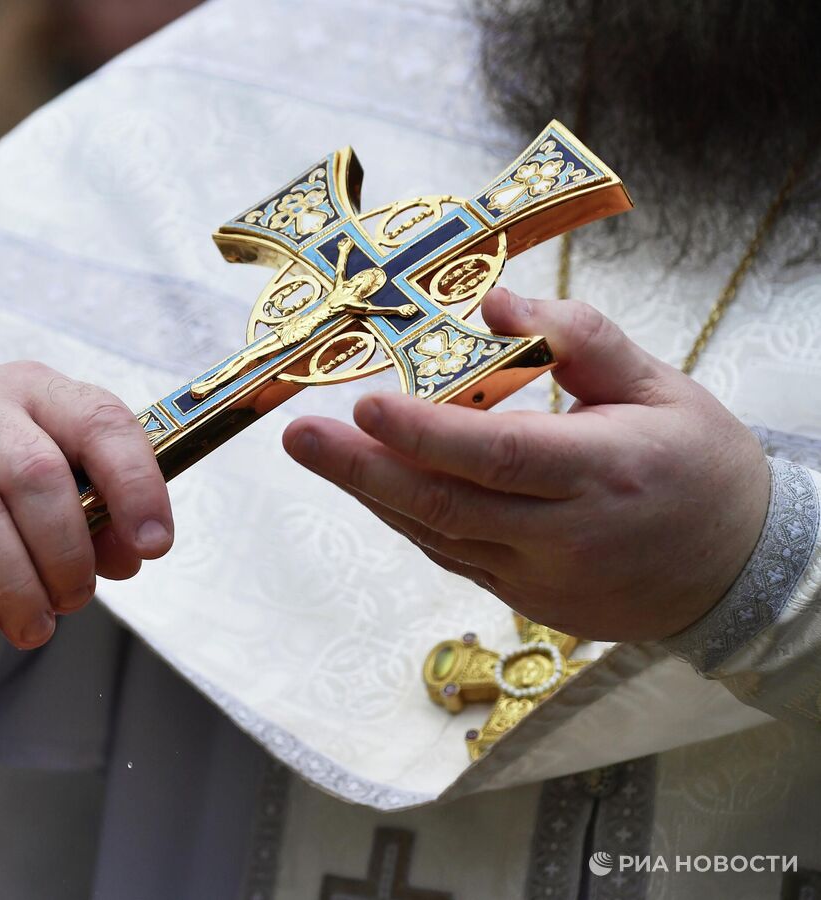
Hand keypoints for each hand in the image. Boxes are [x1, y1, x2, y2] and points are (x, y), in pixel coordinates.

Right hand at [0, 362, 172, 658]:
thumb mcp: (42, 484)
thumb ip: (95, 513)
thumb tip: (132, 552)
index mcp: (32, 392)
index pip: (98, 420)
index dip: (135, 484)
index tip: (154, 545)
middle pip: (36, 475)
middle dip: (67, 553)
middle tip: (72, 601)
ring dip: (16, 587)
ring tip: (31, 629)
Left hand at [283, 288, 770, 641]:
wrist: (739, 571)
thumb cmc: (699, 464)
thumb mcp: (660, 384)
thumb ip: (577, 338)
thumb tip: (492, 301)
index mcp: (607, 474)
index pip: (502, 455)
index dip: (428, 434)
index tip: (365, 405)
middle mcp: (566, 536)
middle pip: (447, 506)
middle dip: (362, 469)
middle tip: (299, 436)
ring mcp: (540, 579)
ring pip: (437, 535)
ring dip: (370, 491)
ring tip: (316, 449)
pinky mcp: (523, 598)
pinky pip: (450, 554)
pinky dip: (405, 516)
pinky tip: (367, 481)